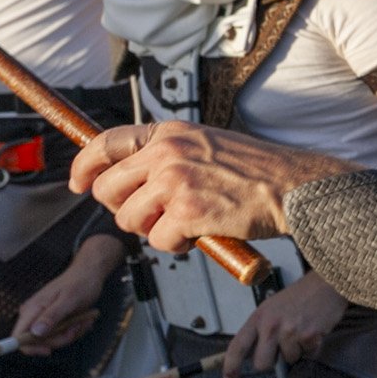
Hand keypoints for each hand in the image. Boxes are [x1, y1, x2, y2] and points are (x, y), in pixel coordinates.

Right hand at [14, 234, 124, 353]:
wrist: (89, 274)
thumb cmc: (80, 283)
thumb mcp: (69, 300)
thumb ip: (52, 316)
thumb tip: (36, 333)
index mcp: (31, 310)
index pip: (18, 337)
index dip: (30, 348)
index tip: (49, 350)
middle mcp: (33, 315)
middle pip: (38, 342)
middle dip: (60, 339)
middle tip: (77, 326)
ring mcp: (43, 318)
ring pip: (51, 340)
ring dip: (70, 334)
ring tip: (83, 320)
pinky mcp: (53, 320)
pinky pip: (60, 334)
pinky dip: (73, 331)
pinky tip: (82, 320)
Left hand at [71, 123, 352, 252]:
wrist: (297, 188)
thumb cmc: (262, 172)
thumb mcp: (209, 145)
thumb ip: (171, 155)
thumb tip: (134, 179)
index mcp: (172, 133)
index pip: (106, 143)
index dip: (84, 166)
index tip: (79, 183)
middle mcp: (168, 153)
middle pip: (107, 190)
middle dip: (124, 210)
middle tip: (152, 216)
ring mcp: (176, 181)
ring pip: (129, 220)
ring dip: (154, 230)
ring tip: (187, 223)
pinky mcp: (187, 212)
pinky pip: (159, 241)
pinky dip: (179, 245)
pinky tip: (204, 232)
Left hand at [225, 275, 348, 377]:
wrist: (325, 285)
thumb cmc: (299, 296)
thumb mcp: (271, 308)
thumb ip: (260, 330)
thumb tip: (253, 355)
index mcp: (258, 318)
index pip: (237, 347)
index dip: (231, 366)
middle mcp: (271, 325)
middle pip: (262, 364)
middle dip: (272, 361)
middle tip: (281, 348)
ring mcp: (290, 332)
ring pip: (289, 360)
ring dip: (297, 350)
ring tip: (302, 331)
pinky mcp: (309, 336)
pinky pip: (308, 355)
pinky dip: (312, 347)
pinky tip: (313, 331)